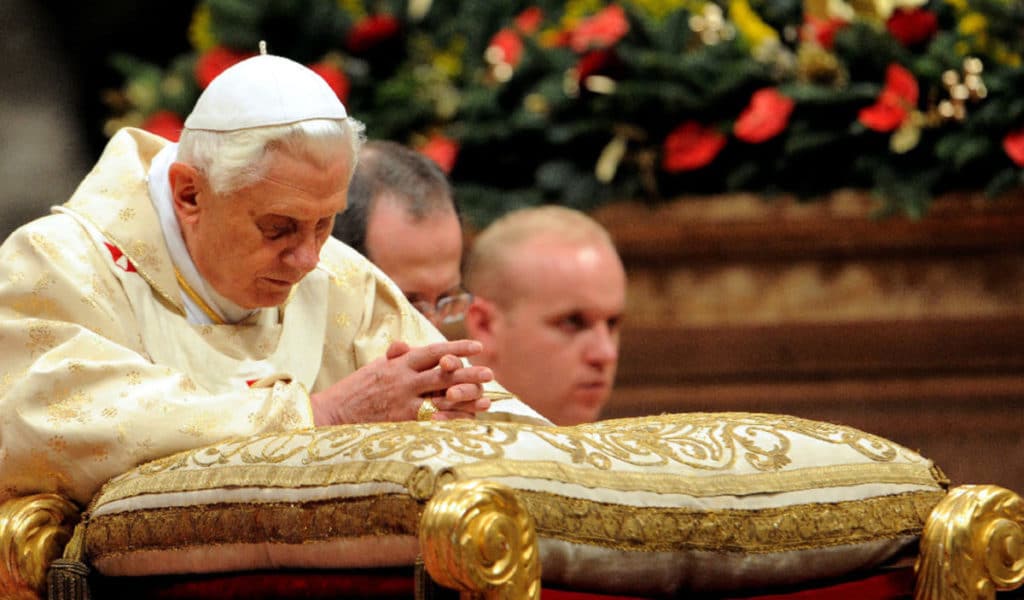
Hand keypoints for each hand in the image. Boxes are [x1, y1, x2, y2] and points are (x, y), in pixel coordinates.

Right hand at [310, 339, 493, 424]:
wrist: (332, 414)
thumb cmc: (355, 390)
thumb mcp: (374, 367)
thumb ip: (394, 356)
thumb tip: (406, 345)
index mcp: (399, 364)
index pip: (434, 351)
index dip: (457, 348)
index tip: (477, 347)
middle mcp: (404, 381)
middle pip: (444, 375)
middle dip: (469, 374)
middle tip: (490, 373)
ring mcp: (404, 403)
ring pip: (442, 399)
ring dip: (467, 400)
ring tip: (486, 399)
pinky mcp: (402, 422)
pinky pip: (433, 421)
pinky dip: (452, 421)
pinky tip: (468, 422)